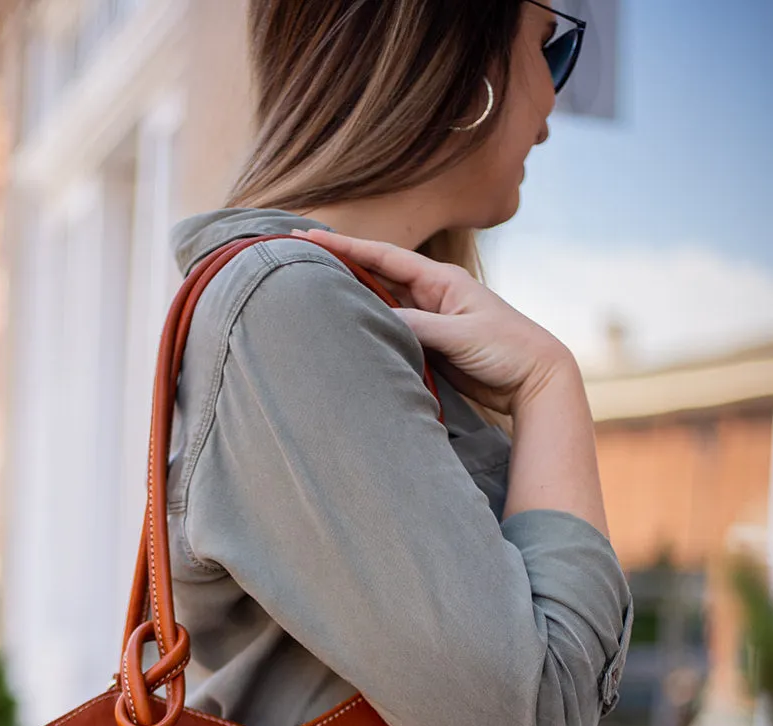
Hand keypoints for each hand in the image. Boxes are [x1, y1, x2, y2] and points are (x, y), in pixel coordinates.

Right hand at [292, 228, 574, 416]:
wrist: (534, 380)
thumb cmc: (508, 349)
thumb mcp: (462, 335)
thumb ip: (419, 326)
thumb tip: (377, 320)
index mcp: (441, 281)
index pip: (384, 257)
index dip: (347, 247)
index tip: (311, 236)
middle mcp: (431, 296)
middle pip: (377, 277)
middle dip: (341, 266)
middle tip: (300, 257)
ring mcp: (429, 322)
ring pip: (381, 307)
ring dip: (352, 300)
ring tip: (312, 293)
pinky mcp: (430, 349)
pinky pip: (392, 335)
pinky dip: (369, 330)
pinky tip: (347, 332)